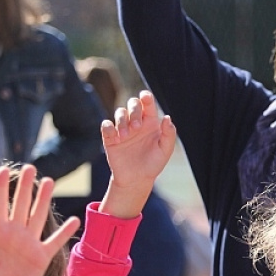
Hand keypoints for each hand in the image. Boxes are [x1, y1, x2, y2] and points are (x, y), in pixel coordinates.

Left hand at [0, 166, 80, 275]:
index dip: (1, 189)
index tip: (3, 171)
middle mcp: (15, 233)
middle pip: (21, 205)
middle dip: (25, 187)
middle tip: (30, 167)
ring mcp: (30, 242)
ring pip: (37, 216)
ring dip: (43, 200)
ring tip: (49, 181)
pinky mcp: (42, 255)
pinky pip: (54, 241)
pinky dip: (64, 232)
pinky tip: (74, 221)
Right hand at [101, 91, 176, 218]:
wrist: (137, 179)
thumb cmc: (153, 164)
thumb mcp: (165, 150)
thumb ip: (169, 134)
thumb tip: (167, 118)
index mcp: (150, 122)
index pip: (148, 104)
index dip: (146, 97)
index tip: (145, 96)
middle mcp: (136, 122)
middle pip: (132, 104)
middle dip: (134, 110)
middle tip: (136, 127)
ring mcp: (123, 129)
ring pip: (120, 112)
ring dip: (122, 121)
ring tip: (126, 136)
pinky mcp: (111, 138)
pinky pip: (106, 125)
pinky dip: (109, 127)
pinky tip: (116, 137)